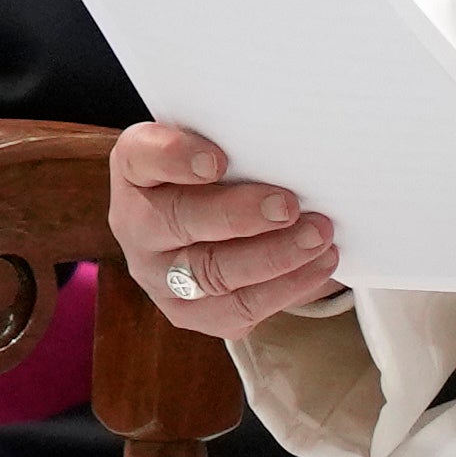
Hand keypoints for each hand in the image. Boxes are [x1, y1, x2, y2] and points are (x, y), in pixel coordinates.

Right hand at [107, 121, 343, 338]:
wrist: (214, 225)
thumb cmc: (223, 172)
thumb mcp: (222, 147)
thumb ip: (243, 144)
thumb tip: (298, 150)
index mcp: (136, 169)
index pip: (141, 156)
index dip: (175, 158)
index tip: (217, 160)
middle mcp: (136, 223)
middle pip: (178, 221)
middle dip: (238, 216)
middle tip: (288, 206)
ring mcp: (157, 274)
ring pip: (209, 273)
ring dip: (272, 256)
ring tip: (317, 237)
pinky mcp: (187, 312)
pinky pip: (235, 309)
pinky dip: (284, 288)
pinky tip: (318, 266)